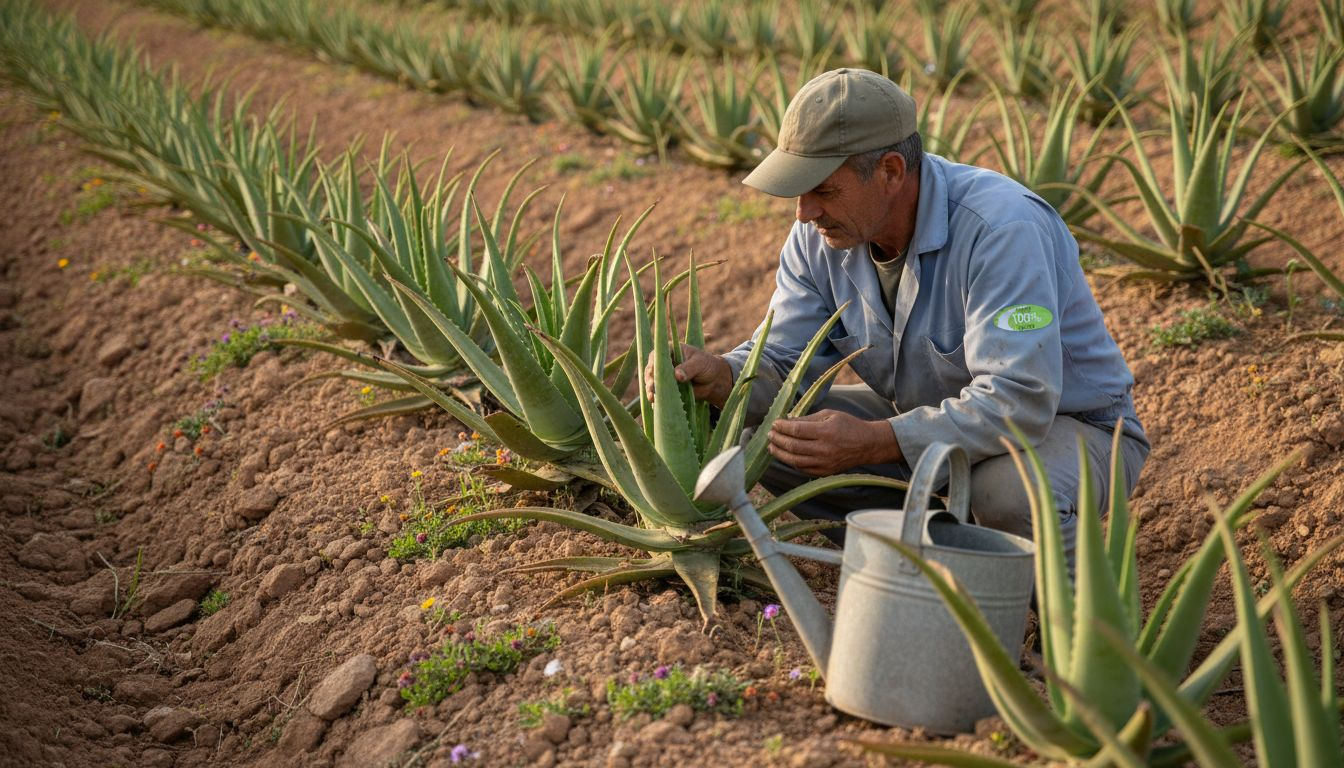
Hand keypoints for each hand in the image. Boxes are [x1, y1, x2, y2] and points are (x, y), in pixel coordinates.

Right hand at [644, 344, 732, 407]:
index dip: (653, 364)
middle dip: (650, 380)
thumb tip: (677, 375)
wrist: (714, 381)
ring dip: (650, 391)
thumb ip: (689, 368)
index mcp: (669, 351)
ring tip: (652, 398)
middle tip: (652, 388)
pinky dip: (656, 398)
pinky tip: (655, 404)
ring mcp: (664, 377)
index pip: (656, 356)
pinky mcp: (667, 389)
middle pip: (650, 371)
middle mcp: (663, 364)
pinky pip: (658, 394)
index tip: (653, 373)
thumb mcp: (699, 363)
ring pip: (652, 383)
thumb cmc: (706, 365)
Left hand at [767, 409, 902, 476]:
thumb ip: (807, 419)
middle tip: (770, 434)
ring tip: (771, 447)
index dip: (782, 427)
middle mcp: (824, 449)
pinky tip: (785, 455)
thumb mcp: (829, 415)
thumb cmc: (848, 425)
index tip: (774, 423)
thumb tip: (787, 420)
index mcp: (826, 432)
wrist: (867, 444)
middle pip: (793, 447)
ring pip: (795, 461)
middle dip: (778, 440)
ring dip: (780, 454)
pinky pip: (803, 469)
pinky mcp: (825, 472)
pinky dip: (791, 462)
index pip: (797, 430)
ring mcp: (824, 463)